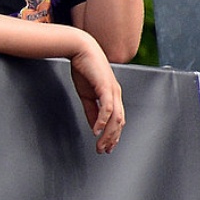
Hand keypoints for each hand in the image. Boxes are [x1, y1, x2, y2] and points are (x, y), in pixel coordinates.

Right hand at [67, 31, 126, 153]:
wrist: (80, 49)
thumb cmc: (84, 68)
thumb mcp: (86, 94)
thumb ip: (91, 110)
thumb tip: (94, 125)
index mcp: (113, 95)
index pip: (117, 120)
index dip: (113, 135)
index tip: (106, 147)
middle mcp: (116, 94)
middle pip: (119, 122)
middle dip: (112, 139)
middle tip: (103, 151)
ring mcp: (112, 91)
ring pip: (115, 118)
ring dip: (108, 134)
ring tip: (100, 144)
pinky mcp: (105, 87)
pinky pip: (106, 108)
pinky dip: (102, 121)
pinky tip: (96, 130)